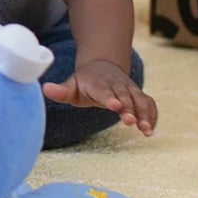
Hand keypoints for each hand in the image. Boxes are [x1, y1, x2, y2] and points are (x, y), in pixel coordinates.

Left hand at [43, 59, 157, 135]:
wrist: (102, 67)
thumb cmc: (84, 82)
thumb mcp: (71, 86)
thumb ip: (61, 91)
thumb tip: (44, 89)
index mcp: (98, 83)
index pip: (104, 91)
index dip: (110, 98)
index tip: (115, 106)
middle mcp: (116, 85)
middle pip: (124, 96)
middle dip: (129, 109)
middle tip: (131, 122)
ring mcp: (129, 89)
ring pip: (140, 100)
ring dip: (144, 114)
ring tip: (146, 130)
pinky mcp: (139, 94)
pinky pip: (149, 103)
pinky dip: (152, 115)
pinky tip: (151, 129)